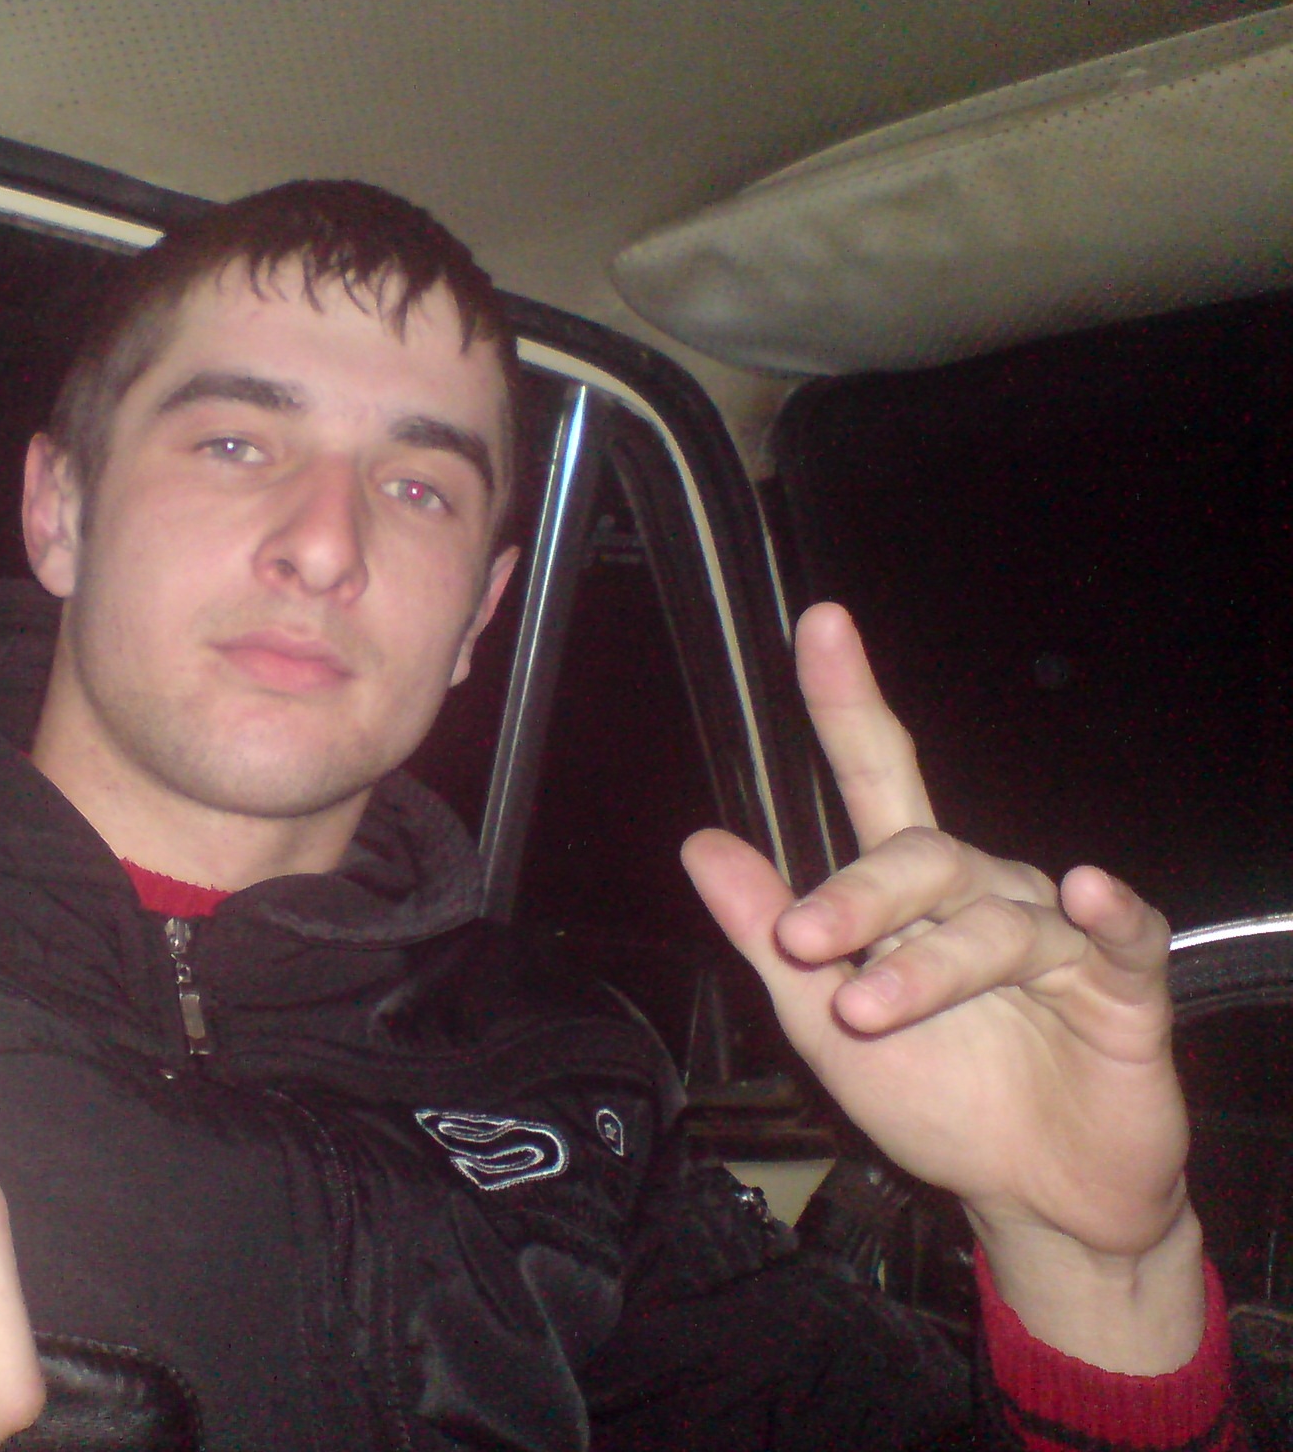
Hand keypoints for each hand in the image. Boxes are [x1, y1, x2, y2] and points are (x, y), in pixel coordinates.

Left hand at [682, 603, 1200, 1371]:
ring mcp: (1056, 931)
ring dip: (926, 963)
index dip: (849, 700)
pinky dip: (1104, 910)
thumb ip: (764, 932)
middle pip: (920, 853)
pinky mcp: (1124, 980)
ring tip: (867, 1010)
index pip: (878, 774)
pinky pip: (1117, 930)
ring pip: (989, 917)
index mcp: (910, 892)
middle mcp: (982, 893)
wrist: (1033, 1196)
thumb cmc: (934, 1095)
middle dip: (856, 896)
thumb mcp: (822, 1020)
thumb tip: (698, 843)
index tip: (820, 626)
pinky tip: (1085, 896)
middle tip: (804, 942)